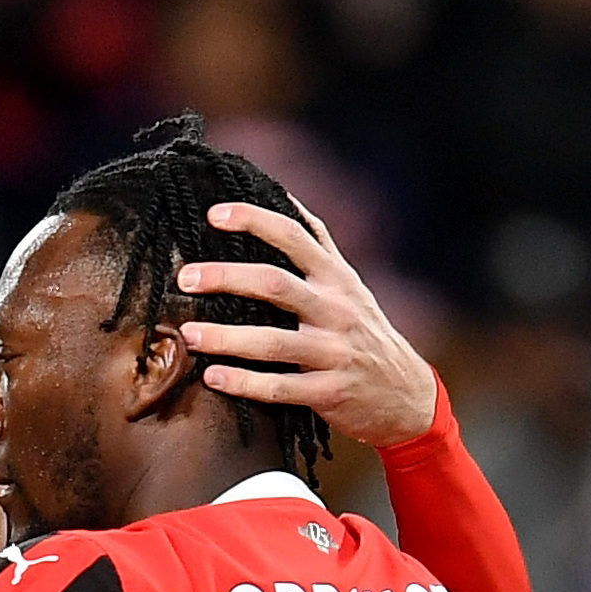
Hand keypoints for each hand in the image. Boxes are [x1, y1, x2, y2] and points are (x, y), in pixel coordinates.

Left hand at [175, 199, 437, 447]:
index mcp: (336, 278)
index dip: (254, 220)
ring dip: (226, 337)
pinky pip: (281, 387)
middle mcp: (336, 310)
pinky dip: (245, 383)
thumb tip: (283, 197)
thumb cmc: (362, 333)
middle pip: (275, 284)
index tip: (212, 213)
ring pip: (274, 341)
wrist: (405, 394)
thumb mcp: (348, 285)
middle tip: (185, 277)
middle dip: (226, 278)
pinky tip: (213, 378)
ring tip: (188, 334)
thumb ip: (318, 246)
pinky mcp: (330, 393)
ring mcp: (334, 352)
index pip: (293, 236)